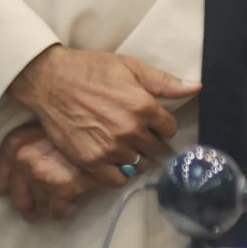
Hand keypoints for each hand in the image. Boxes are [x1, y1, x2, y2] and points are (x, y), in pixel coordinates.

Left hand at [0, 123, 103, 221]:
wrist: (103, 123)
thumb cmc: (76, 123)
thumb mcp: (47, 126)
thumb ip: (31, 146)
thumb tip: (24, 173)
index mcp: (16, 142)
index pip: (2, 173)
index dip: (5, 184)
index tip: (6, 192)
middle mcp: (23, 158)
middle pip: (20, 197)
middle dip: (28, 205)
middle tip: (33, 213)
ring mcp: (42, 173)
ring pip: (41, 205)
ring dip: (51, 204)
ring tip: (64, 196)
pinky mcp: (62, 186)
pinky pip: (58, 211)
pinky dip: (66, 209)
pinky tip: (74, 201)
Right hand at [7, 47, 200, 172]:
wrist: (50, 81)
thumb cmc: (90, 70)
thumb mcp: (130, 67)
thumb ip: (164, 82)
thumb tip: (196, 87)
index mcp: (143, 106)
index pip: (169, 128)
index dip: (161, 124)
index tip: (151, 120)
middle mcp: (129, 130)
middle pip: (155, 147)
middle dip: (149, 140)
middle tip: (134, 131)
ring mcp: (110, 148)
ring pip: (139, 164)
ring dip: (135, 157)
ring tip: (123, 145)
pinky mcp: (91, 161)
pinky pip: (117, 180)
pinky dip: (119, 173)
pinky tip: (113, 159)